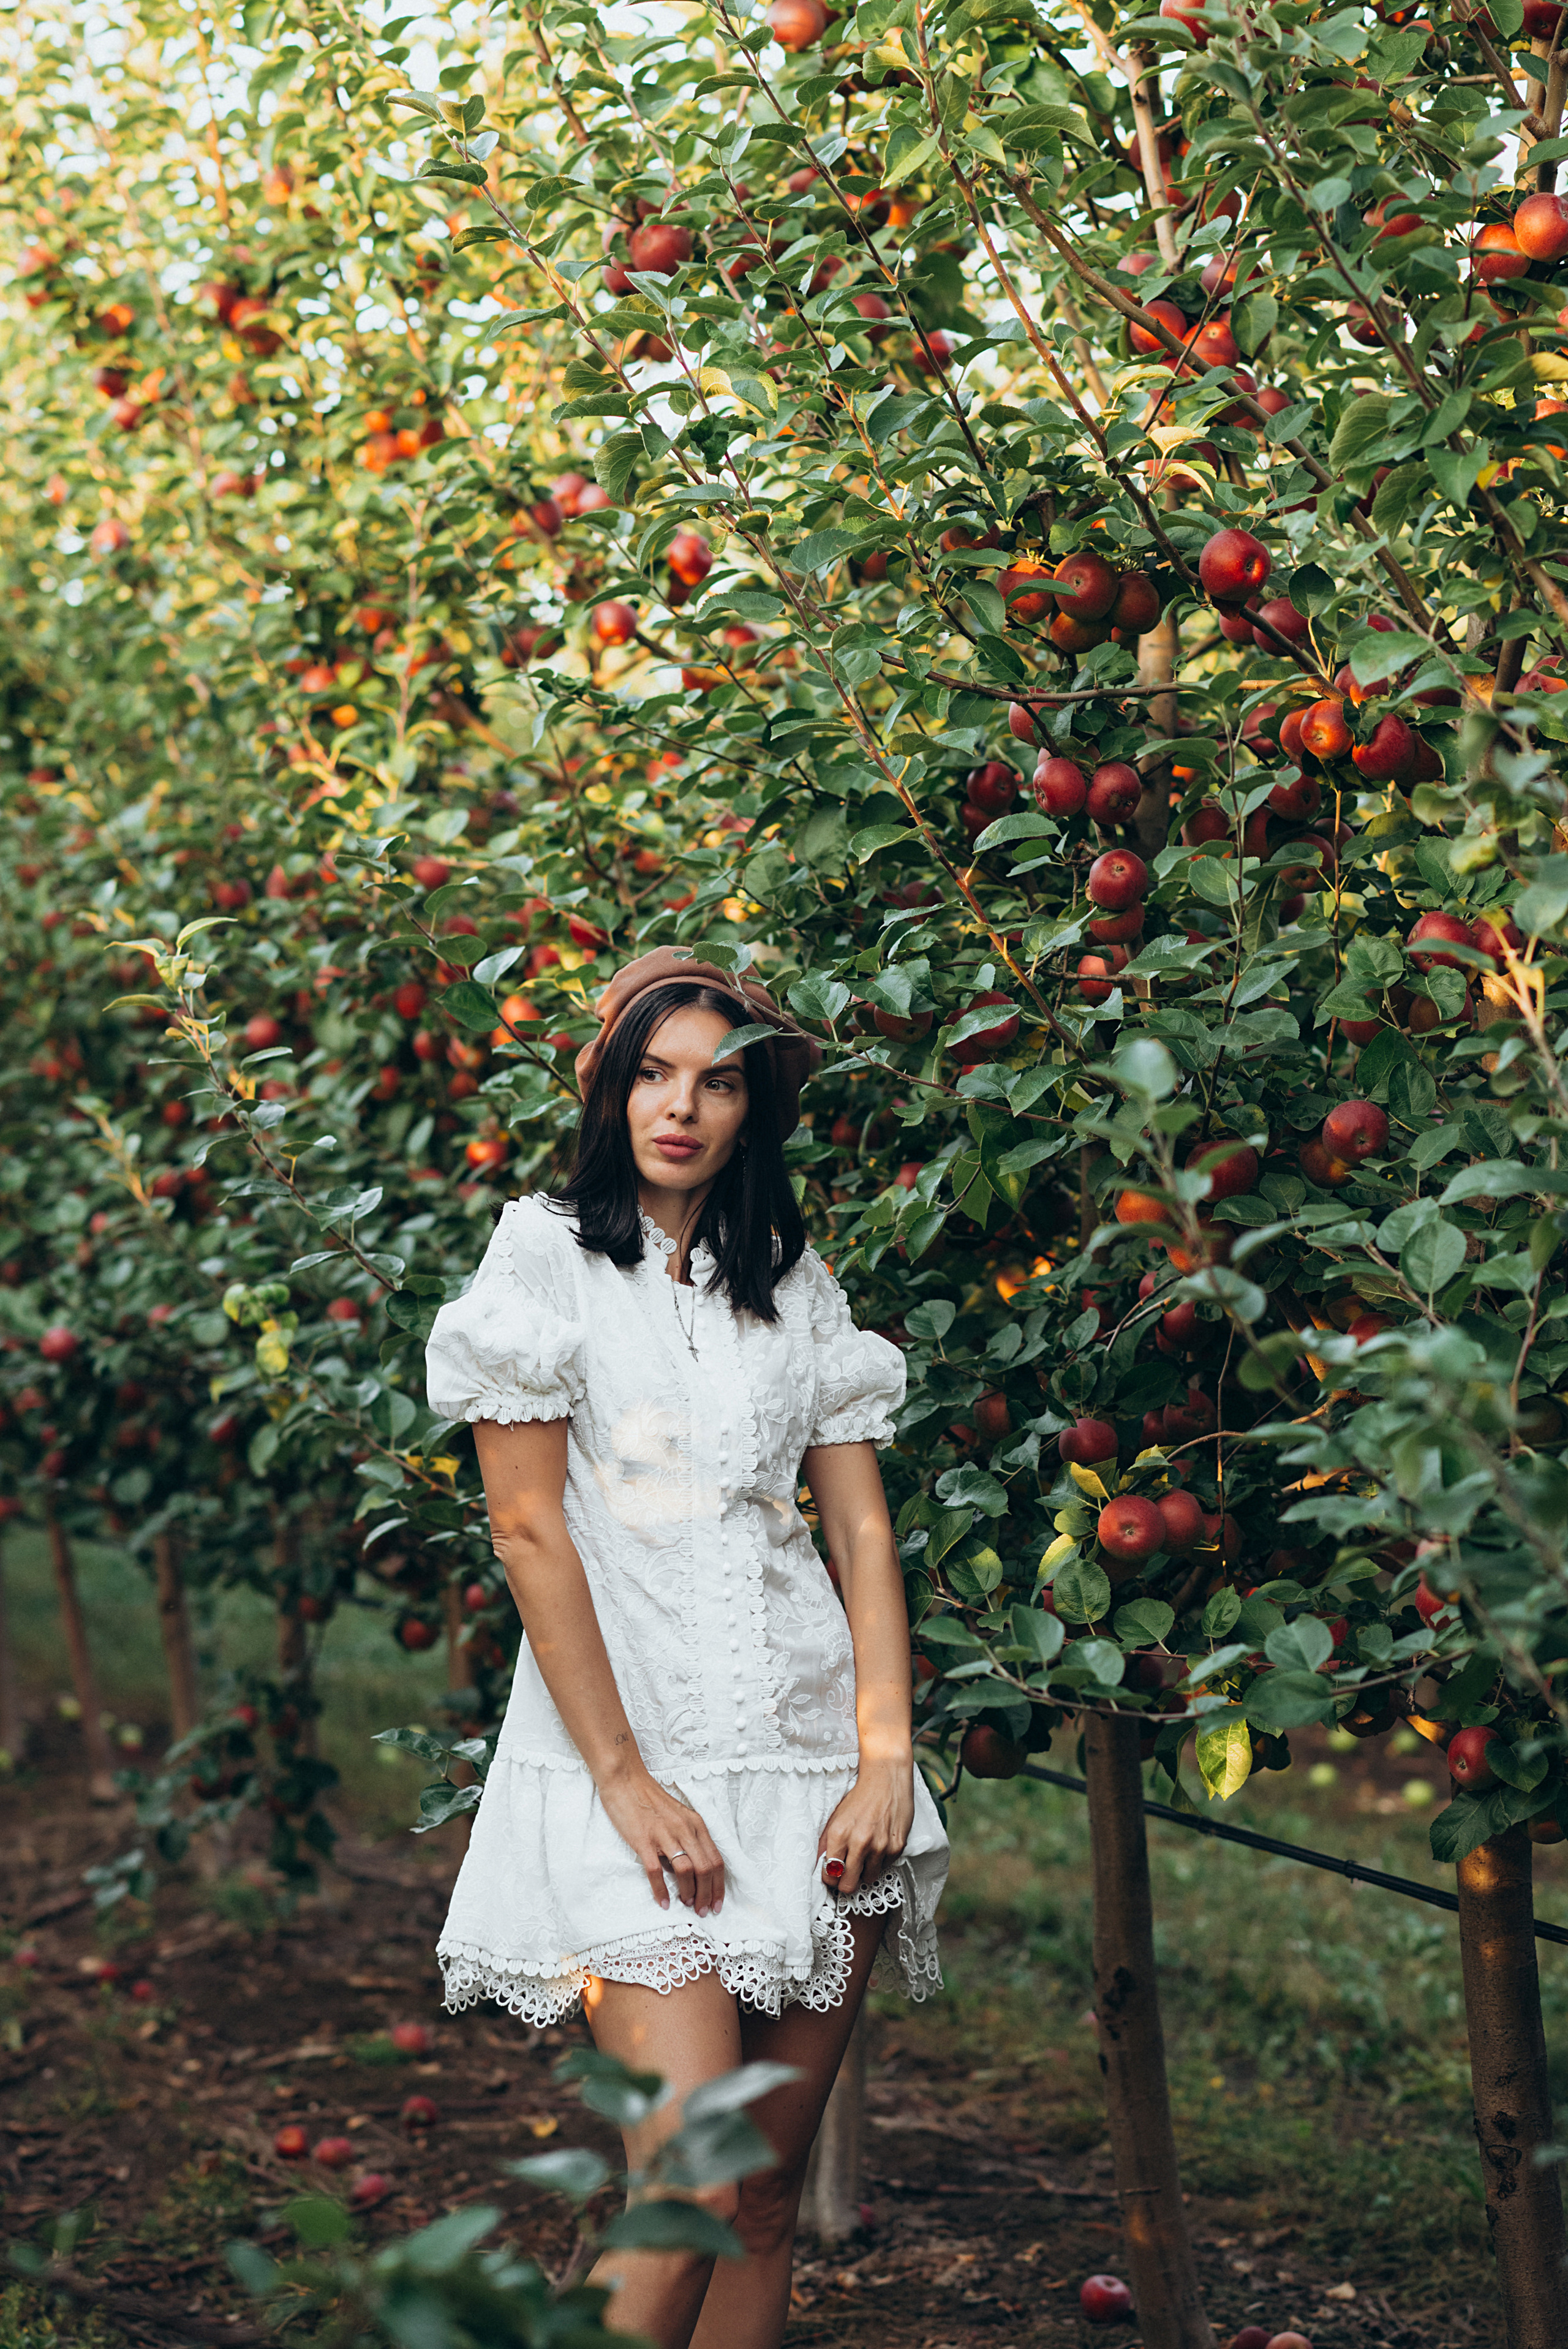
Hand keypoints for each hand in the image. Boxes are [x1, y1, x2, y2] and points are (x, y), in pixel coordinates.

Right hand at [598, 1767, 725, 1917]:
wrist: (626, 1780)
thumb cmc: (651, 1800)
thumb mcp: (678, 1816)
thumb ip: (687, 1838)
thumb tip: (688, 1870)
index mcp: (696, 1824)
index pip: (716, 1860)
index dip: (719, 1885)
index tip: (717, 1903)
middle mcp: (684, 1829)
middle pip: (705, 1868)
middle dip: (707, 1894)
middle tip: (703, 1911)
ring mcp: (664, 1834)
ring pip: (686, 1870)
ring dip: (689, 1893)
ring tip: (687, 1905)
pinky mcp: (643, 1840)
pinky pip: (656, 1871)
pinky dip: (661, 1890)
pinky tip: (663, 1902)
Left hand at [817, 1757, 912, 1896]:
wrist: (886, 1777)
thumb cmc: (860, 1796)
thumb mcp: (836, 1816)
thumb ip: (826, 1842)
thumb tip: (820, 1865)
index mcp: (839, 1834)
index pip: (829, 1874)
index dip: (830, 1878)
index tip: (832, 1875)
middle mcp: (859, 1842)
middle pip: (848, 1885)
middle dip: (845, 1883)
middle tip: (847, 1874)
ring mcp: (879, 1846)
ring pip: (868, 1880)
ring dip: (864, 1872)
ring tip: (864, 1856)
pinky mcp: (897, 1847)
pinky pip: (885, 1868)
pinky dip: (880, 1862)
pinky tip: (878, 1845)